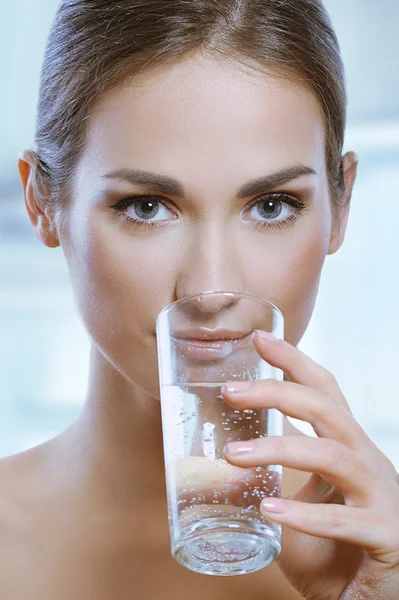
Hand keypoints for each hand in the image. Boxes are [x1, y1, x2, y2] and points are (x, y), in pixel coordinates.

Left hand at [221, 330, 398, 599]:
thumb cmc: (336, 555)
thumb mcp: (299, 508)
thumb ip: (272, 485)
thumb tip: (222, 467)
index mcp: (349, 450)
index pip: (325, 393)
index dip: (294, 362)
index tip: (259, 339)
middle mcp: (369, 464)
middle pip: (327, 409)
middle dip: (277, 392)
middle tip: (231, 390)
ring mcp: (382, 498)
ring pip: (333, 454)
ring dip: (279, 449)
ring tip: (233, 454)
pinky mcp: (386, 537)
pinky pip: (344, 520)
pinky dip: (304, 514)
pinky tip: (269, 511)